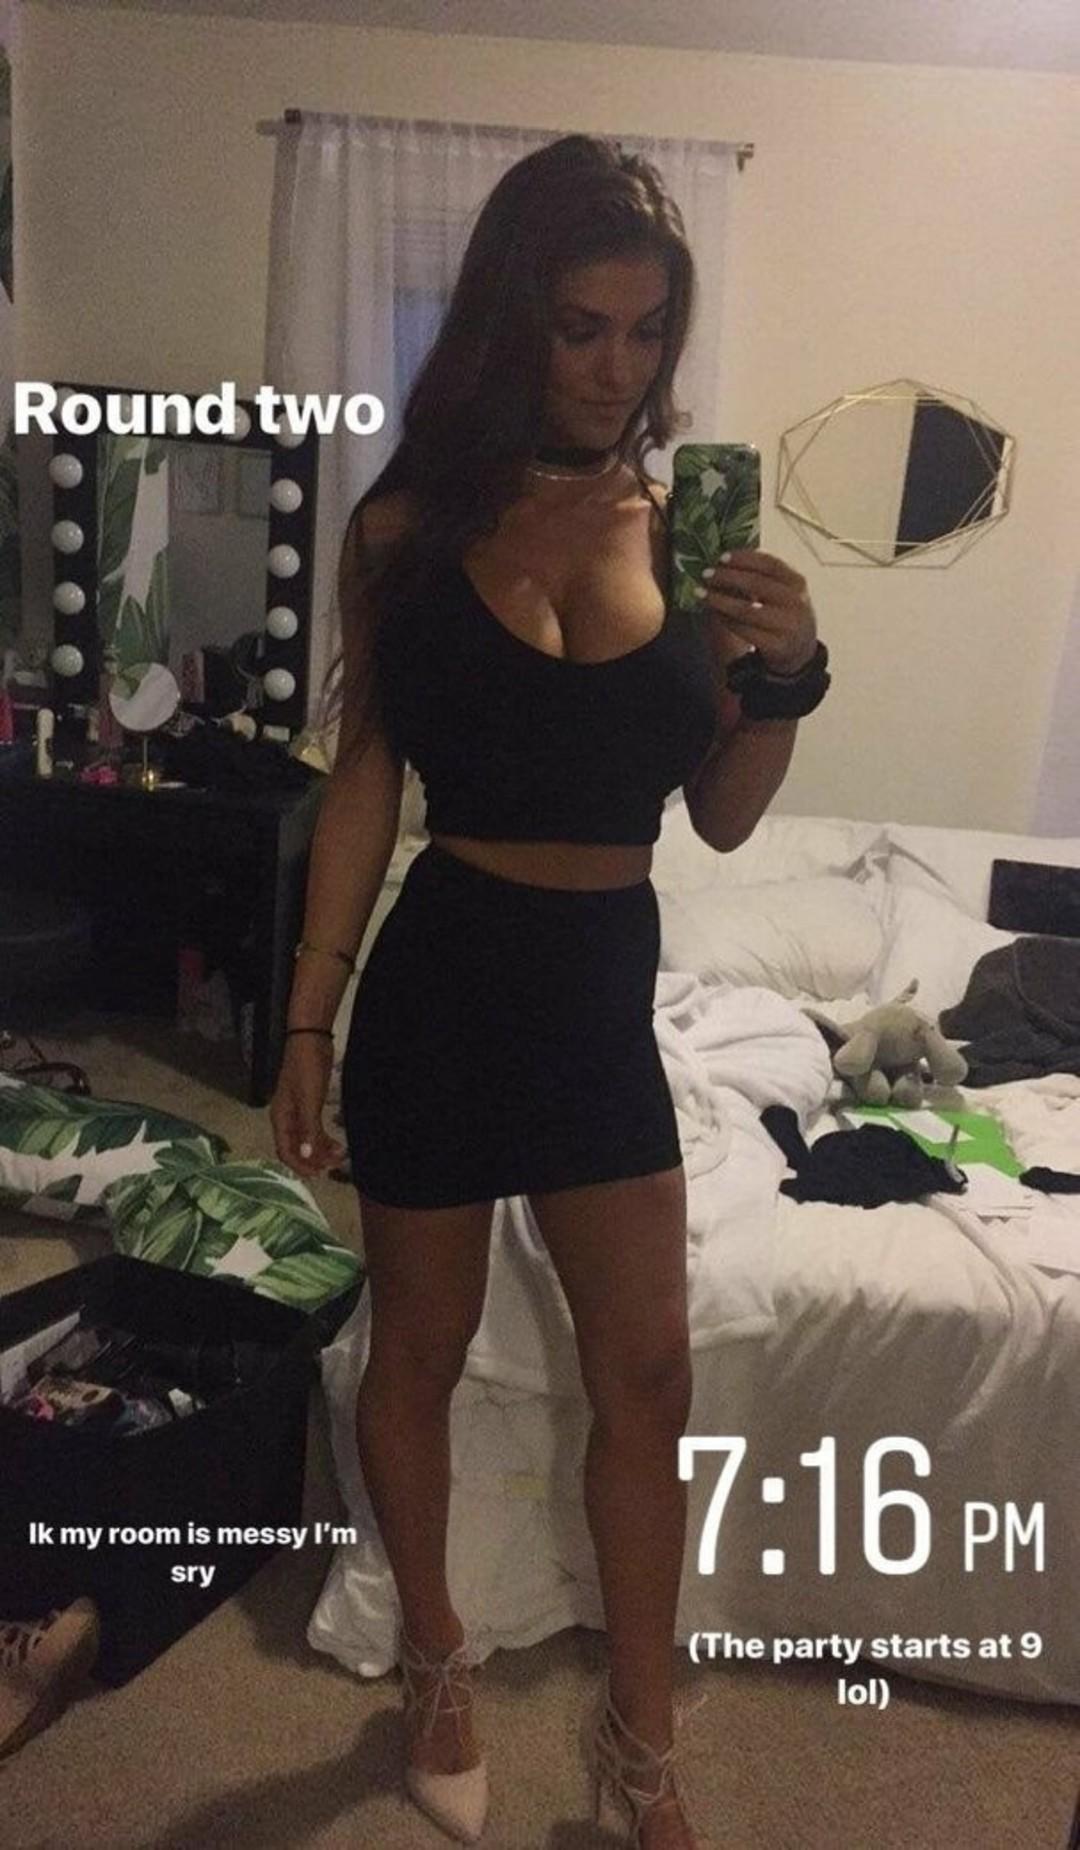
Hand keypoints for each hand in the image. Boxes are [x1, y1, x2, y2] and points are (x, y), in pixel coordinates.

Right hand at [269, 1034, 346, 1177]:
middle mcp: (286, 1118)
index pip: (285, 1151)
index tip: (319, 1174)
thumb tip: (305, 1156)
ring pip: (306, 1139)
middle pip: (296, 1148)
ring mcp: (297, 1111)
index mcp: (281, 1118)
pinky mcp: (308, 1103)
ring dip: (320, 1149)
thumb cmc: (307, 1069)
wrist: (310, 1040)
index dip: (300, 1165)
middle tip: (334, 1165)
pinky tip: (336, 1142)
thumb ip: (307, 1129)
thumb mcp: (309, 1101)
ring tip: (340, 1154)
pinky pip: (313, 1128)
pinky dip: (323, 1137)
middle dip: (313, 1159)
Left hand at [697, 549, 817, 675]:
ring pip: (746, 609)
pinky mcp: (776, 645)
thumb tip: (723, 562)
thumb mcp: (784, 591)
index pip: (769, 564)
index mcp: (797, 582)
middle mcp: (795, 602)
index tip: (721, 557)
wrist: (801, 651)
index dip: (745, 558)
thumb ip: (762, 576)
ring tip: (701, 593)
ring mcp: (787, 625)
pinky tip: (713, 612)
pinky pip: (744, 630)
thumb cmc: (784, 612)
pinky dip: (725, 619)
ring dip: (719, 600)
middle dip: (727, 577)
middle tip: (705, 574)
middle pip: (756, 584)